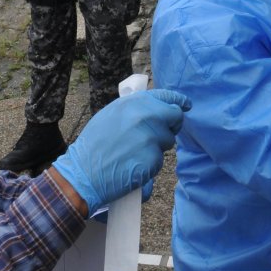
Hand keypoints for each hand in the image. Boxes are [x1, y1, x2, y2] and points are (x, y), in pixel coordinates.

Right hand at [51, 89, 190, 214]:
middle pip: (175, 117)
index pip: (166, 97)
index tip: (186, 105)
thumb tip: (156, 108)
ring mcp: (151, 137)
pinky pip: (159, 160)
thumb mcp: (111, 115)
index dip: (179, 102)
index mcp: (134, 102)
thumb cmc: (94, 145)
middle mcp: (146, 116)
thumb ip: (135, 109)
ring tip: (134, 152)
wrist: (84, 173)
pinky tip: (132, 165)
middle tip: (160, 135)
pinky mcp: (153, 158)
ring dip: (158, 147)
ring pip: (168, 141)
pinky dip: (150, 164)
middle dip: (171, 126)